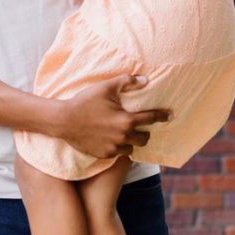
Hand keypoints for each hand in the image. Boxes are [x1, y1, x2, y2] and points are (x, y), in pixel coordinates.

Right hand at [48, 75, 170, 159]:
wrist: (64, 121)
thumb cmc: (85, 101)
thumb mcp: (106, 87)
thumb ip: (127, 82)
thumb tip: (144, 79)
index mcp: (126, 120)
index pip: (151, 119)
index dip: (162, 116)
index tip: (171, 115)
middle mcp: (123, 137)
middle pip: (144, 139)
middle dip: (145, 133)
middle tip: (140, 126)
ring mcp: (113, 148)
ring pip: (131, 148)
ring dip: (131, 141)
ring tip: (124, 133)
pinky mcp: (104, 155)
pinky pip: (117, 153)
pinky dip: (118, 147)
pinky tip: (111, 139)